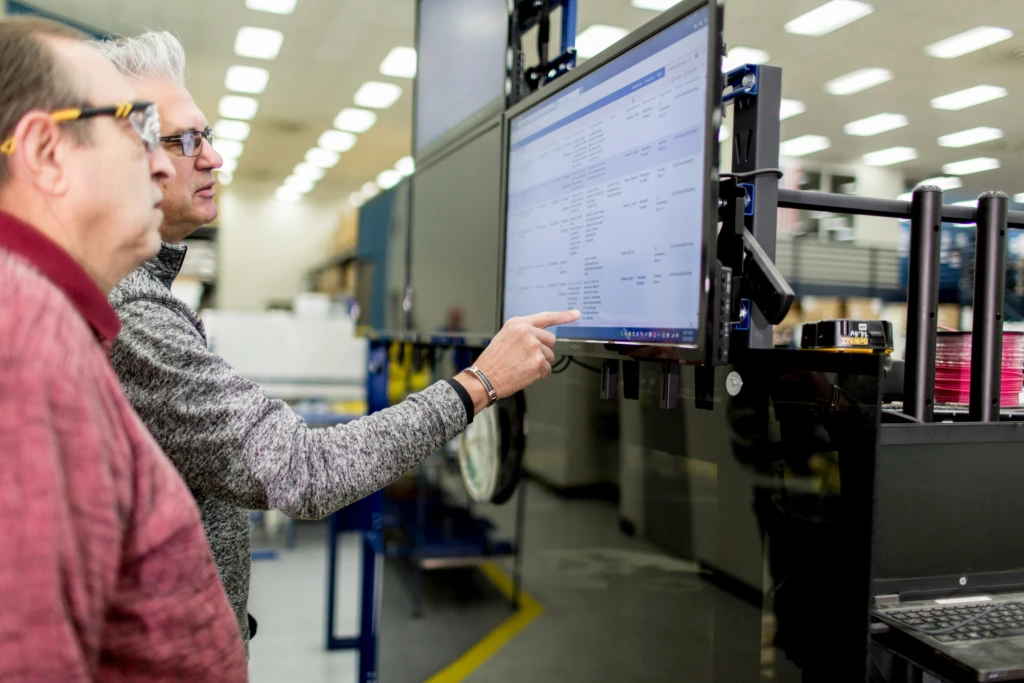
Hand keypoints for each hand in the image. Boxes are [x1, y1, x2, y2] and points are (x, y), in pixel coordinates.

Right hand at [454, 310, 580, 413]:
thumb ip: (524, 334)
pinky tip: (525, 373)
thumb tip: (541, 339)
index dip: (564, 316)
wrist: (485, 378)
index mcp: (518, 324)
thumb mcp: (505, 337)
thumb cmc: (492, 361)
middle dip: (544, 350)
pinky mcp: (539, 362)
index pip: (545, 317)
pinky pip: (548, 369)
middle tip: (527, 358)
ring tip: (522, 366)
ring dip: (540, 363)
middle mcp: (528, 332)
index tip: (576, 314)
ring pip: (550, 356)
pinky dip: (539, 374)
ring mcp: (534, 347)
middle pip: (551, 340)